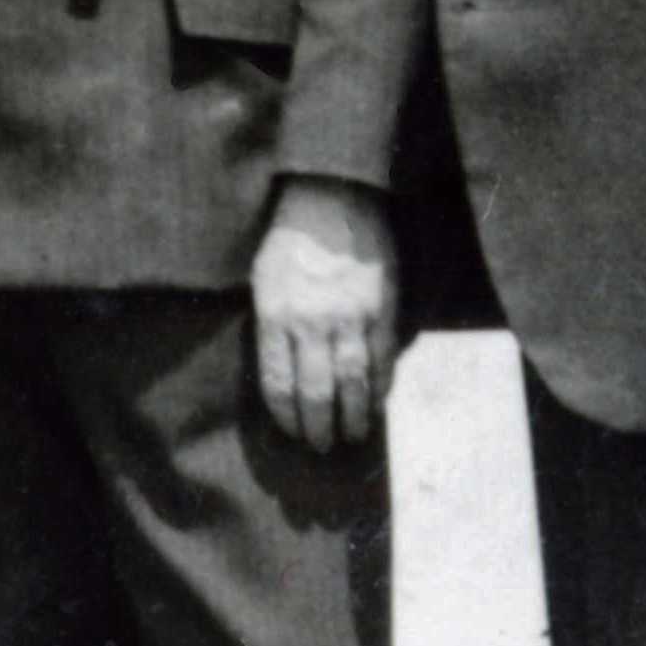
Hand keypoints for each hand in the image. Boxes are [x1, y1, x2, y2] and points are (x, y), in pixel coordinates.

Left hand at [248, 174, 400, 451]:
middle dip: (318, 428)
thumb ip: (270, 326)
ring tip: (352, 437)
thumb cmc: (289, 239)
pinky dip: (380, 389)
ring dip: (354, 418)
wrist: (333, 198)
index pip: (278, 384)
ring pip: (353, 384)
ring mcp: (350, 318)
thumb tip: (280, 373)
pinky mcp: (383, 310)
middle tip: (322, 447)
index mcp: (274, 316)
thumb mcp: (261, 280)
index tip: (292, 434)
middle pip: (316, 393)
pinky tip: (376, 404)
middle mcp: (311, 323)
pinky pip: (383, 361)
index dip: (286, 417)